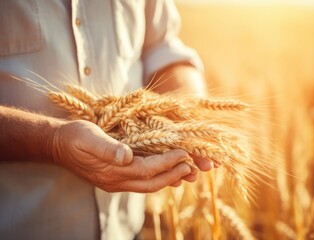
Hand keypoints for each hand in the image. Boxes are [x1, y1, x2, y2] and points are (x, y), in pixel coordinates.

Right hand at [51, 120, 200, 191]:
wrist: (59, 144)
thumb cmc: (74, 136)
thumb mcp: (88, 137)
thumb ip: (107, 148)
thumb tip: (127, 156)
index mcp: (111, 171)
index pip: (146, 170)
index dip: (167, 162)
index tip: (184, 154)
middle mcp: (116, 181)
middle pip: (151, 183)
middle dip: (173, 175)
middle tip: (192, 167)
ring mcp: (116, 182)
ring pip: (148, 185)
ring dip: (169, 179)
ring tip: (187, 172)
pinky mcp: (116, 178)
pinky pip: (142, 182)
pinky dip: (157, 177)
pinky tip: (167, 172)